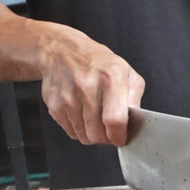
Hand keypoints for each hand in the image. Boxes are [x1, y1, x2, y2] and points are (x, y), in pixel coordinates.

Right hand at [37, 27, 144, 144]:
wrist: (63, 52)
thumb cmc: (98, 64)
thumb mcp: (127, 72)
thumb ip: (134, 98)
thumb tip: (134, 123)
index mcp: (111, 78)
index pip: (115, 119)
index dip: (118, 135)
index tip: (120, 138)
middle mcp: (88, 86)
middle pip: (97, 133)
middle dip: (106, 138)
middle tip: (108, 128)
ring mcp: (68, 96)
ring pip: (83, 136)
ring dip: (92, 134)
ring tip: (94, 118)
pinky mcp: (54, 105)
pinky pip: (70, 131)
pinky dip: (78, 129)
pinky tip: (81, 113)